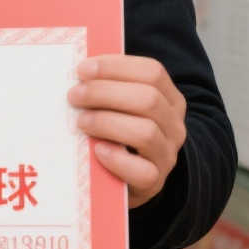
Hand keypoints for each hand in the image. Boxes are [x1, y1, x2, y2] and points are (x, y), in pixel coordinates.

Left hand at [69, 55, 185, 207]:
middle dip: (105, 92)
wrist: (130, 179)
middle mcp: (174, 125)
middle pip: (148, 99)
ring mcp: (167, 154)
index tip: (82, 69)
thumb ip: (108, 88)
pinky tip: (97, 150)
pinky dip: (117, 159)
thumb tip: (78, 70)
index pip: (152, 72)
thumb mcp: (120, 108)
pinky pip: (142, 171)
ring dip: (107, 122)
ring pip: (146, 132)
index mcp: (170, 99)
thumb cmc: (118, 135)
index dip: (116, 67)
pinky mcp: (154, 181)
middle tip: (74, 95)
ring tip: (81, 122)